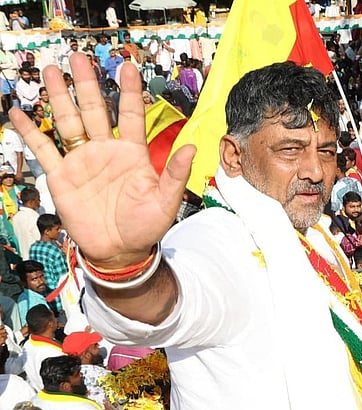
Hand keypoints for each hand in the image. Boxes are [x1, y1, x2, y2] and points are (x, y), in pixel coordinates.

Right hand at [10, 53, 193, 267]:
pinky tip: (19, 113)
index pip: (132, 115)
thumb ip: (176, 174)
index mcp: (133, 154)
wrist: (120, 251)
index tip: (127, 66)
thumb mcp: (166, 201)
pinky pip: (44, 149)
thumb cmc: (146, 227)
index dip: (130, 91)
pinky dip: (31, 131)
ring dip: (60, 98)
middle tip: (79, 57)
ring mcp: (82, 161)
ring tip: (51, 71)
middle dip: (87, 84)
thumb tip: (192, 147)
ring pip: (69, 122)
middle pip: (95, 110)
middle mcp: (106, 151)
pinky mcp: (63, 177)